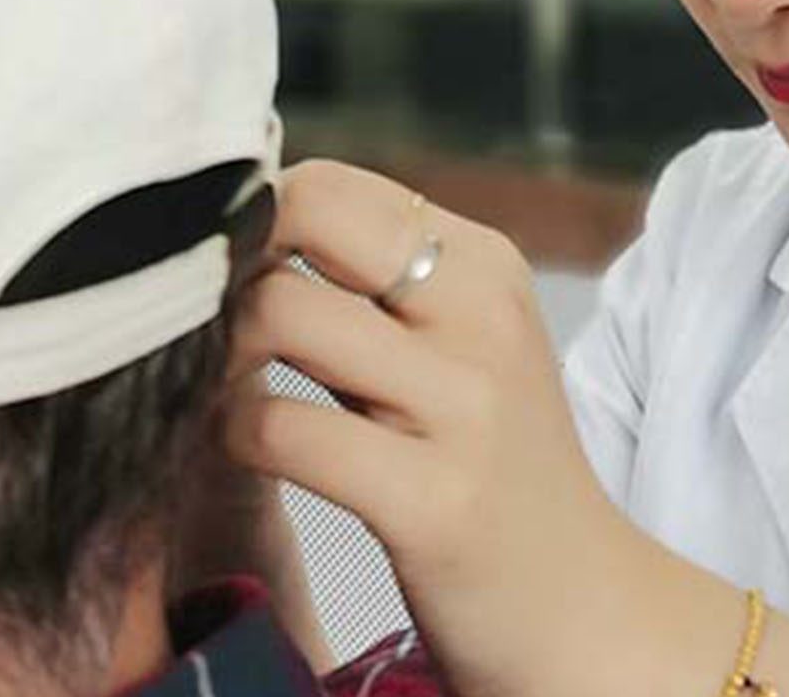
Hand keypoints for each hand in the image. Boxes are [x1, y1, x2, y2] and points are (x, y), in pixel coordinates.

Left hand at [221, 160, 647, 693]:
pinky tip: (247, 452)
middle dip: (230, 269)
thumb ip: (374, 281)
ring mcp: (464, 406)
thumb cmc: (488, 469)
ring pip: (277, 314)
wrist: (577, 604)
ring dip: (219, 356)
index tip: (235, 282)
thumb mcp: (458, 346)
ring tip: (224, 394)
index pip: (331, 183)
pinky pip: (278, 427)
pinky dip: (234, 434)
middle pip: (303, 218)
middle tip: (211, 332)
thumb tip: (245, 219)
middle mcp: (483, 317)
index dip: (257, 221)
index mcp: (486, 265)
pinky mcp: (431, 499)